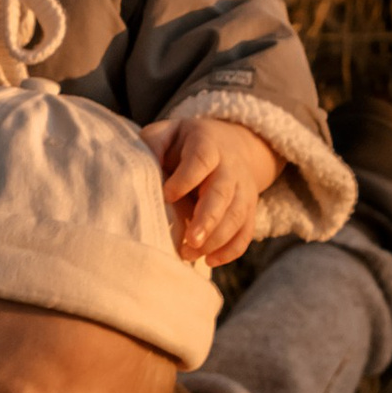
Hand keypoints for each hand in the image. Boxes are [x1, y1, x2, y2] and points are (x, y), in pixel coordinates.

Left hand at [143, 114, 281, 266]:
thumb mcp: (168, 132)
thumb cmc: (187, 144)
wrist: (231, 145)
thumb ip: (154, 143)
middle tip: (191, 239)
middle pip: (223, 194)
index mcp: (208, 145)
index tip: (167, 195)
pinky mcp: (249, 209)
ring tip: (189, 253)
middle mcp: (230, 168)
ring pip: (236, 216)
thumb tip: (142, 164)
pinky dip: (231, 250)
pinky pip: (246, 232)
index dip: (185, 179)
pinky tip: (210, 260)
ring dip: (216, 239)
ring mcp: (243, 190)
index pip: (201, 160)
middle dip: (208, 219)